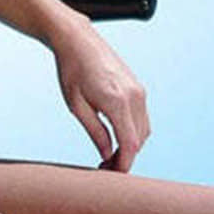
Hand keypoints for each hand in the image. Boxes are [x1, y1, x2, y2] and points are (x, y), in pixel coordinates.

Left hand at [50, 13, 149, 171]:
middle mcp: (134, 96)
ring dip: (130, 144)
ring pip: (143, 129)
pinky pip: (141, 116)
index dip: (123, 163)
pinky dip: (132, 129)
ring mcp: (139, 90)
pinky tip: (116, 135)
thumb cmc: (70, 69)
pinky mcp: (137, 86)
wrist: (76, 39)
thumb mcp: (75, 104)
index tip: (112, 175)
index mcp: (117, 101)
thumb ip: (94, 131)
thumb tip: (106, 153)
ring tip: (109, 154)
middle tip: (105, 167)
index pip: (129, 144)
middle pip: (139, 140)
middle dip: (125, 156)